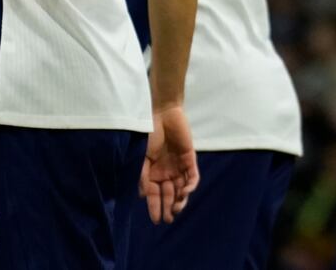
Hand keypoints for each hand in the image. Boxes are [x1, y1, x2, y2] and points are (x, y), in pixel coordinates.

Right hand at [139, 105, 198, 223]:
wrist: (164, 114)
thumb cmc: (150, 134)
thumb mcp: (143, 157)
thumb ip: (143, 176)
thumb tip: (143, 196)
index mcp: (153, 173)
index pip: (155, 195)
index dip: (155, 208)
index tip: (156, 220)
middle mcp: (166, 173)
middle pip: (169, 195)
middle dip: (169, 208)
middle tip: (170, 219)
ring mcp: (179, 167)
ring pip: (182, 189)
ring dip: (180, 200)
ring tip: (177, 208)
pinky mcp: (190, 160)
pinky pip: (192, 177)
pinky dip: (190, 186)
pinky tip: (185, 192)